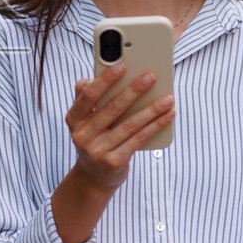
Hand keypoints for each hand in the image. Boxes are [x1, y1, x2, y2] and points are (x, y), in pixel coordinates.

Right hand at [64, 65, 174, 193]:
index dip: (105, 80)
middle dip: (134, 90)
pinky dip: (156, 126)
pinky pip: (139, 139)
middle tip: (151, 76)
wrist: (93, 177)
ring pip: (130, 125)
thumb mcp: (85, 119)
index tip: (123, 66)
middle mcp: (82, 135)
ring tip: (168, 98)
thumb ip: (90, 97)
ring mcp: (97, 150)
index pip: (88, 95)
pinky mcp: (114, 162)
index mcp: (73, 118)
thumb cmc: (94, 137)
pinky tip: (168, 115)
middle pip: (113, 108)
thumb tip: (100, 74)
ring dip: (152, 109)